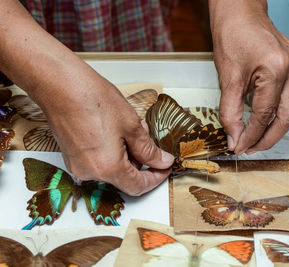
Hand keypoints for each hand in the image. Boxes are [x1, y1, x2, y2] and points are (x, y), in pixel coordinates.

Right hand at [0, 0, 173, 195]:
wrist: (60, 85)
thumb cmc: (93, 100)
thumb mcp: (131, 125)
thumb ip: (149, 149)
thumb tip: (161, 161)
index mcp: (108, 169)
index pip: (138, 186)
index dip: (156, 178)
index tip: (165, 167)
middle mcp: (90, 173)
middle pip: (125, 178)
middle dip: (141, 161)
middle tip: (148, 138)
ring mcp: (78, 165)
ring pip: (112, 169)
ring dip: (126, 154)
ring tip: (130, 129)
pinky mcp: (71, 157)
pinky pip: (98, 161)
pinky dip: (111, 152)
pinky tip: (115, 131)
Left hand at [209, 0, 288, 153]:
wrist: (242, 16)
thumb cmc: (233, 39)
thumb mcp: (227, 79)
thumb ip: (231, 113)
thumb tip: (235, 139)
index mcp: (276, 68)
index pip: (265, 115)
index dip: (251, 136)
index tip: (241, 147)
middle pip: (288, 117)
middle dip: (269, 138)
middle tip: (252, 147)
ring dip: (285, 124)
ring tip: (264, 130)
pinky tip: (277, 108)